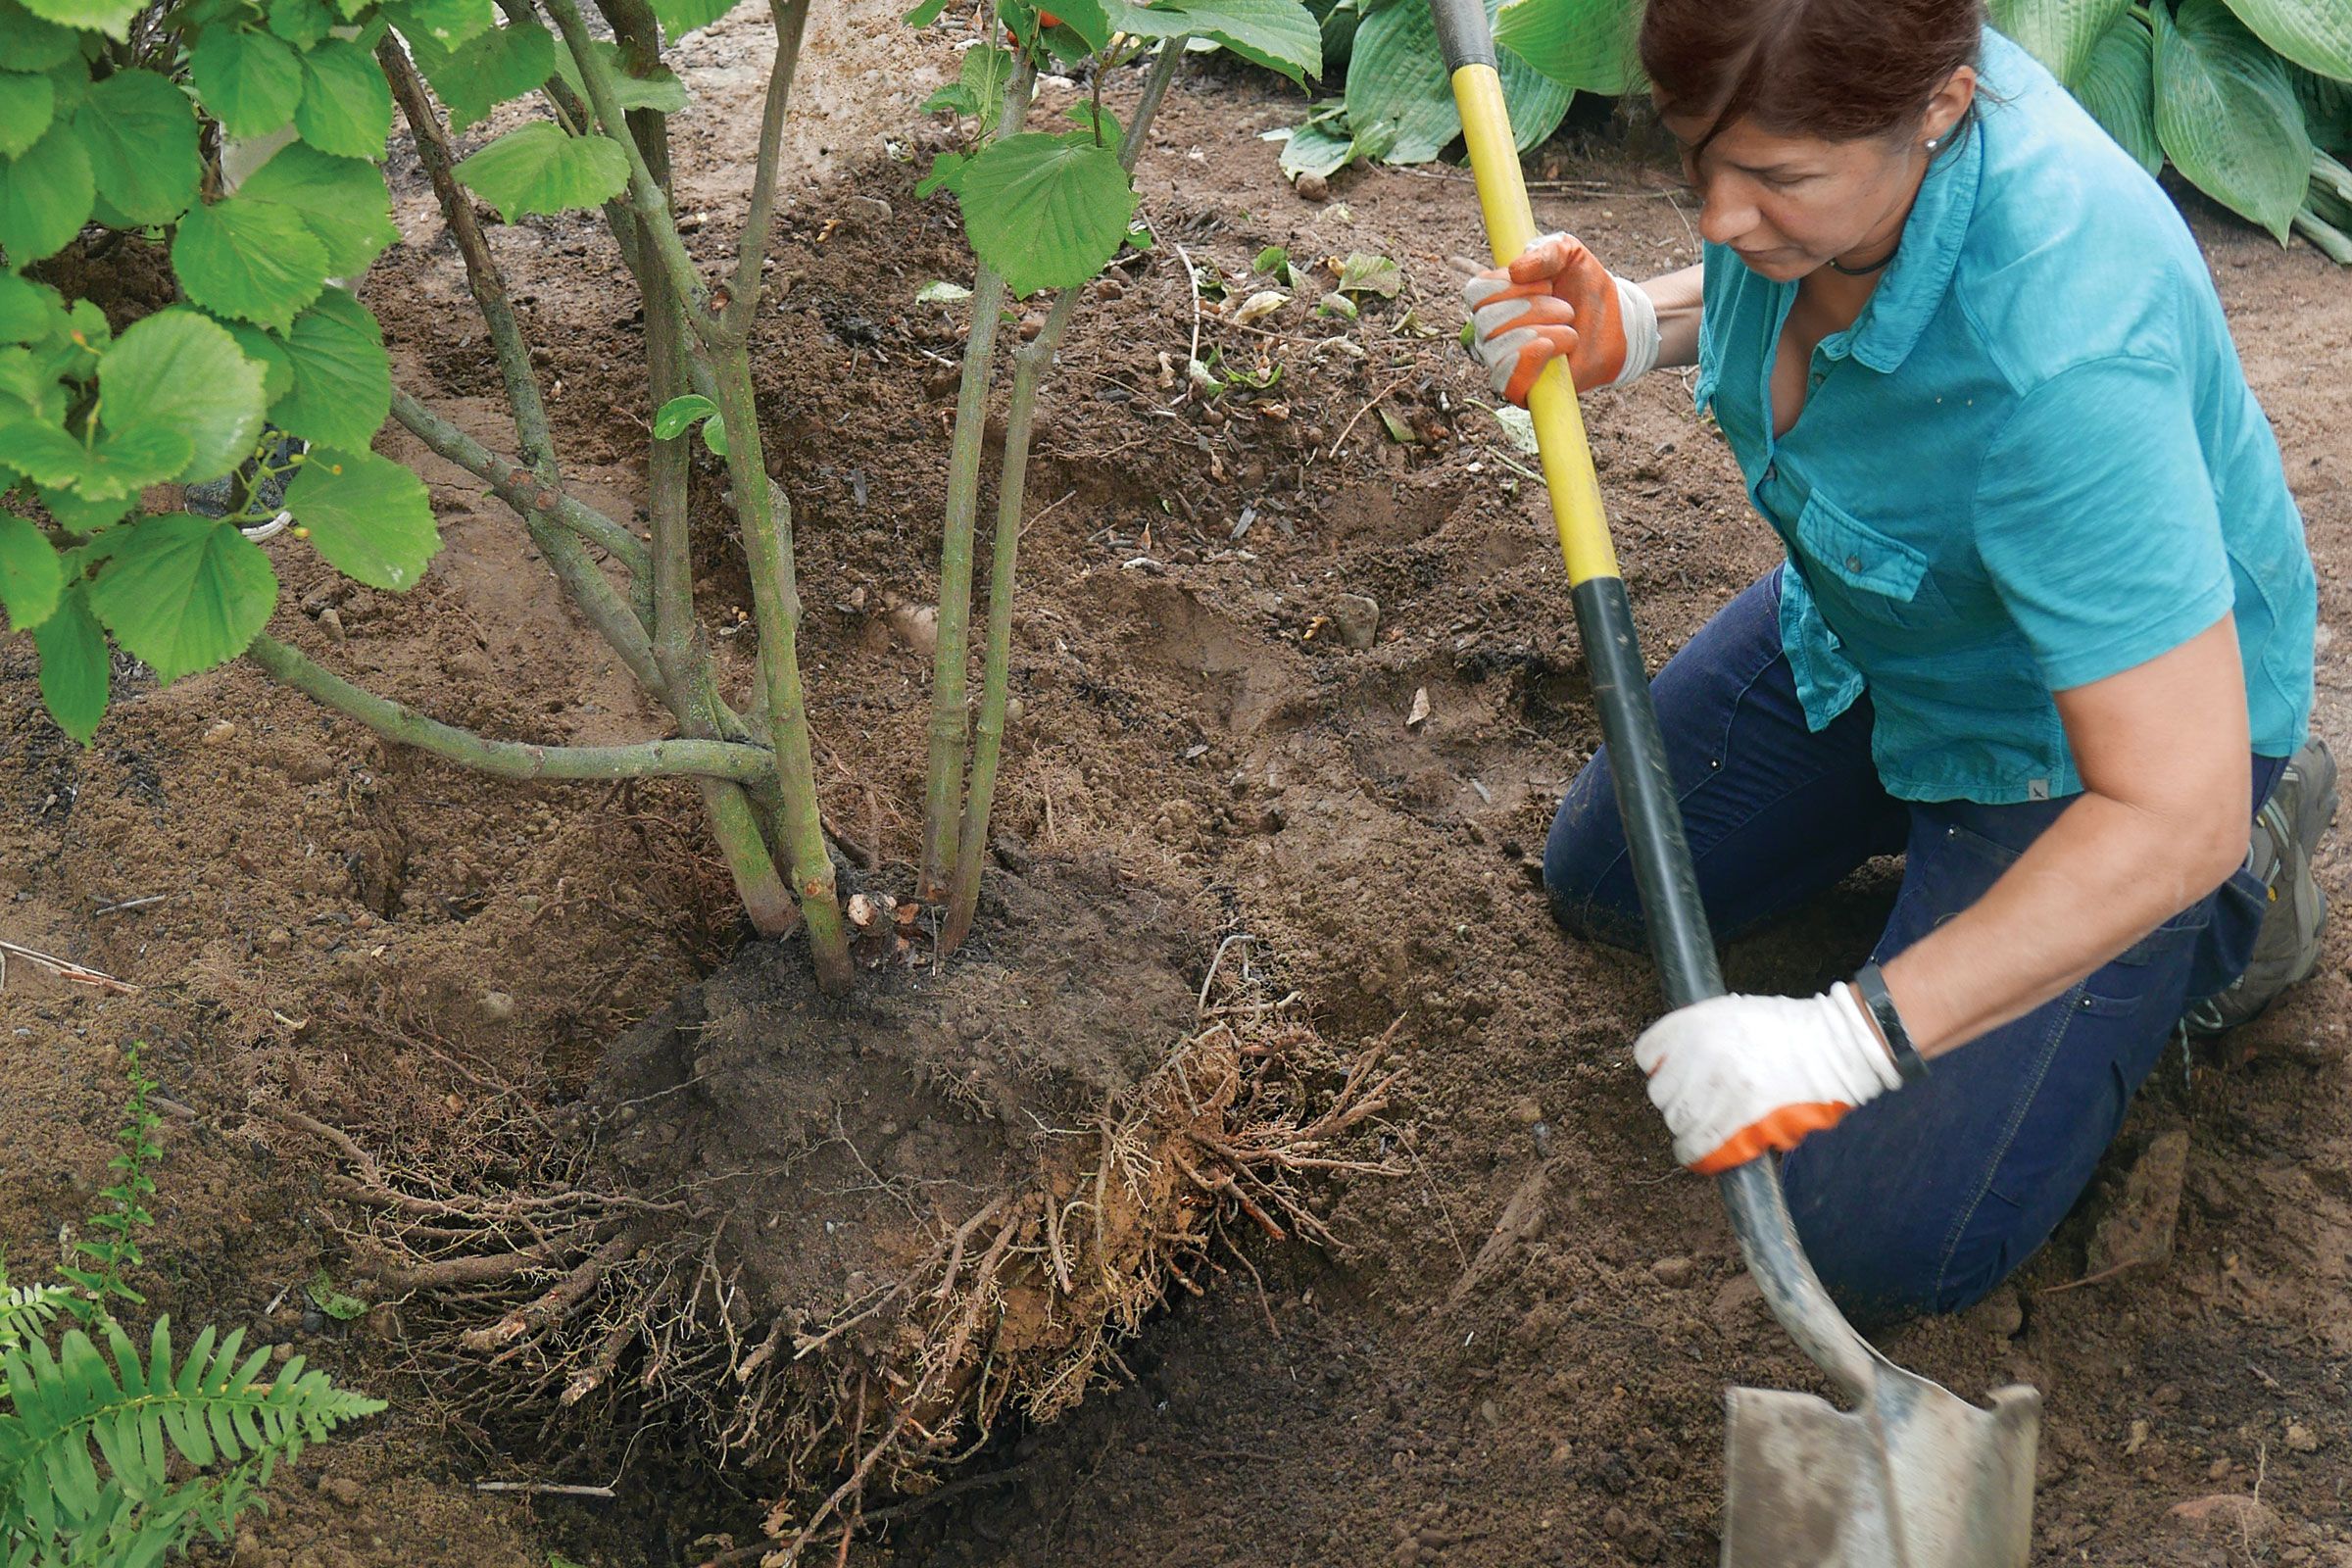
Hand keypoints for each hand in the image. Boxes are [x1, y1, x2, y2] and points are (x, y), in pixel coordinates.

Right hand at [1462, 233, 1659, 403]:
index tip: (1545, 284)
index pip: (1476, 292)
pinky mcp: (1520, 390)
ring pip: (1497, 349)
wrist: (1618, 325)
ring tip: (1570, 331)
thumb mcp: (1571, 255)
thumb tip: (1515, 270)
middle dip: (1531, 310)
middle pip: (1486, 320)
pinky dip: (1527, 361)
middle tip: (1566, 309)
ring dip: (1539, 334)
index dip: (1506, 286)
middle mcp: (1492, 331)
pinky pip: (1505, 381)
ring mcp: (1503, 362)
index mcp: (1496, 298)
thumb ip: (1546, 250)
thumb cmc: (1587, 288)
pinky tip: (1549, 348)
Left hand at [1632, 985, 1901, 1173]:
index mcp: (1695, 1024)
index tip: (1673, 1075)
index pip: (1647, 1055)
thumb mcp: (1732, 1011)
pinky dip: (1693, 1154)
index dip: (1660, 1068)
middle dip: (1676, 1100)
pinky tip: (1698, 1153)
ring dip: (1688, 1126)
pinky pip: (1696, 1148)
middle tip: (1700, 1101)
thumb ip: (1697, 1034)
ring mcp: (1719, 1089)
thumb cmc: (1787, 1030)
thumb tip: (1670, 1063)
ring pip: (1677, 1121)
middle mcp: (1700, 1055)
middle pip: (1659, 1092)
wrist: (1835, 1046)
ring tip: (1710, 1124)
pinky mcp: (1740, 1122)